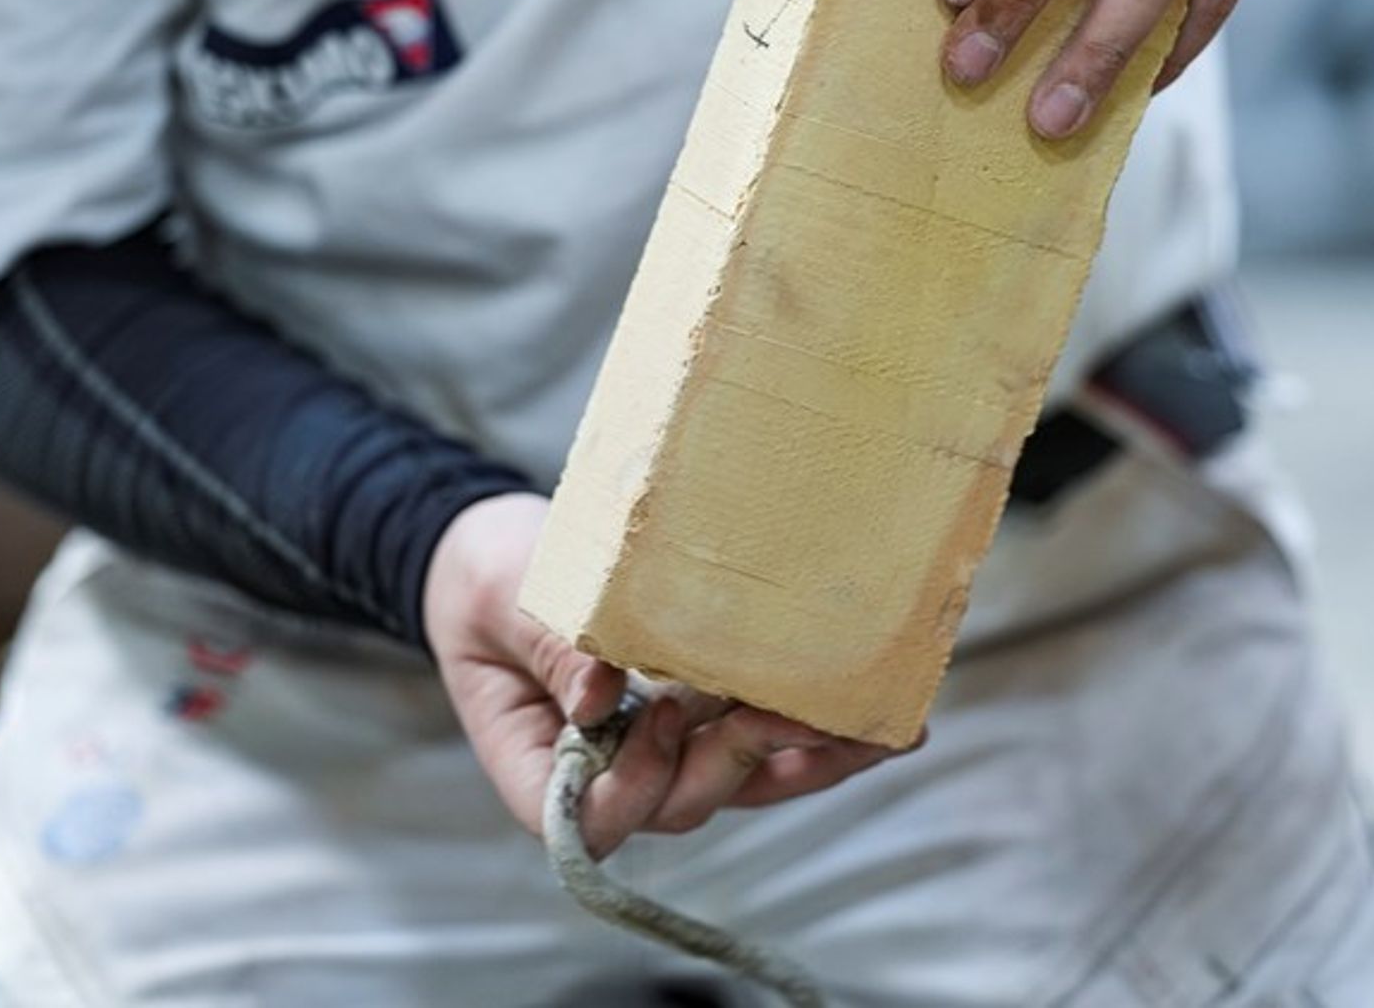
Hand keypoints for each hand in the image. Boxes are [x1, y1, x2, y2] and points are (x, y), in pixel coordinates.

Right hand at [422, 494, 903, 857]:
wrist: (506, 555)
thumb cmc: (492, 582)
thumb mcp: (509, 603)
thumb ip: (553, 652)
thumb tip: (604, 693)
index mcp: (541, 769)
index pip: (589, 818)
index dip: (631, 788)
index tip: (659, 716)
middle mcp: (609, 776)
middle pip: (677, 804)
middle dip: (737, 761)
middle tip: (787, 712)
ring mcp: (664, 753)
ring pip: (739, 783)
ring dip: (806, 761)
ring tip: (876, 732)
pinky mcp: (706, 722)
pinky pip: (763, 746)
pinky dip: (816, 736)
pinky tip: (881, 721)